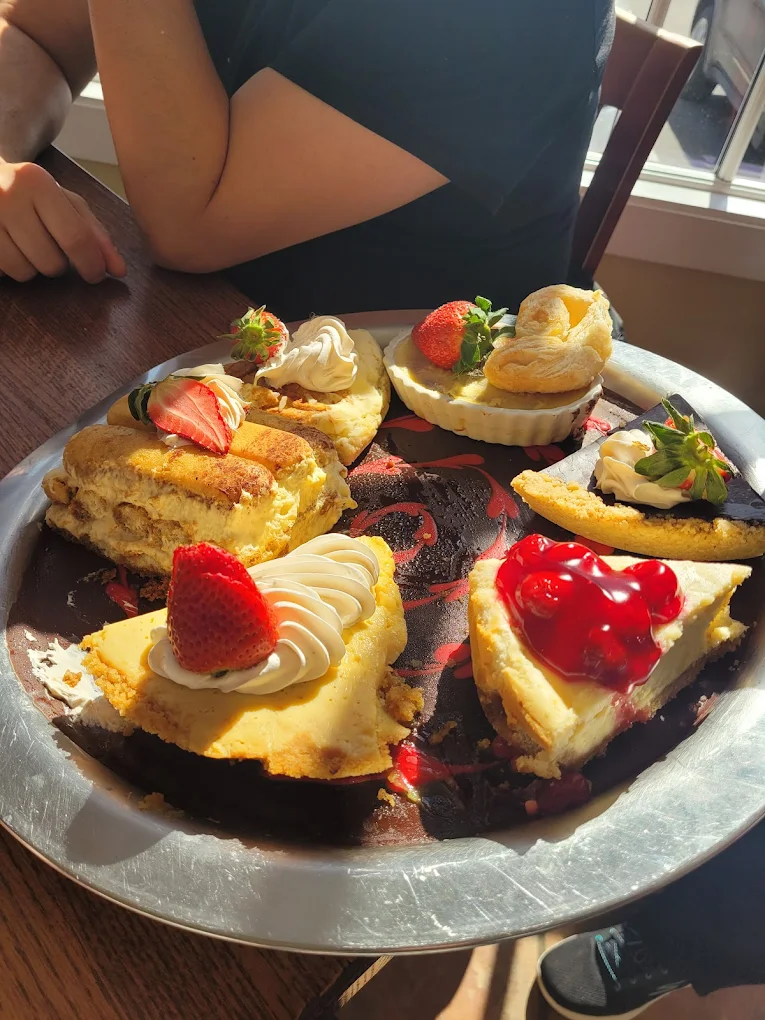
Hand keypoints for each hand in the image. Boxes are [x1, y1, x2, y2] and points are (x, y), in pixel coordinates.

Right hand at [0, 159, 126, 282]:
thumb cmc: (30, 195)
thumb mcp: (64, 203)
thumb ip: (95, 234)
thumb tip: (119, 270)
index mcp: (36, 182)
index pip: (75, 237)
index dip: (91, 264)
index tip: (96, 274)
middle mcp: (7, 197)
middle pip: (51, 262)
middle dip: (59, 265)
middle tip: (49, 246)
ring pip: (25, 272)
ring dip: (32, 268)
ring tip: (25, 245)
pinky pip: (2, 273)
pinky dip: (9, 269)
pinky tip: (7, 247)